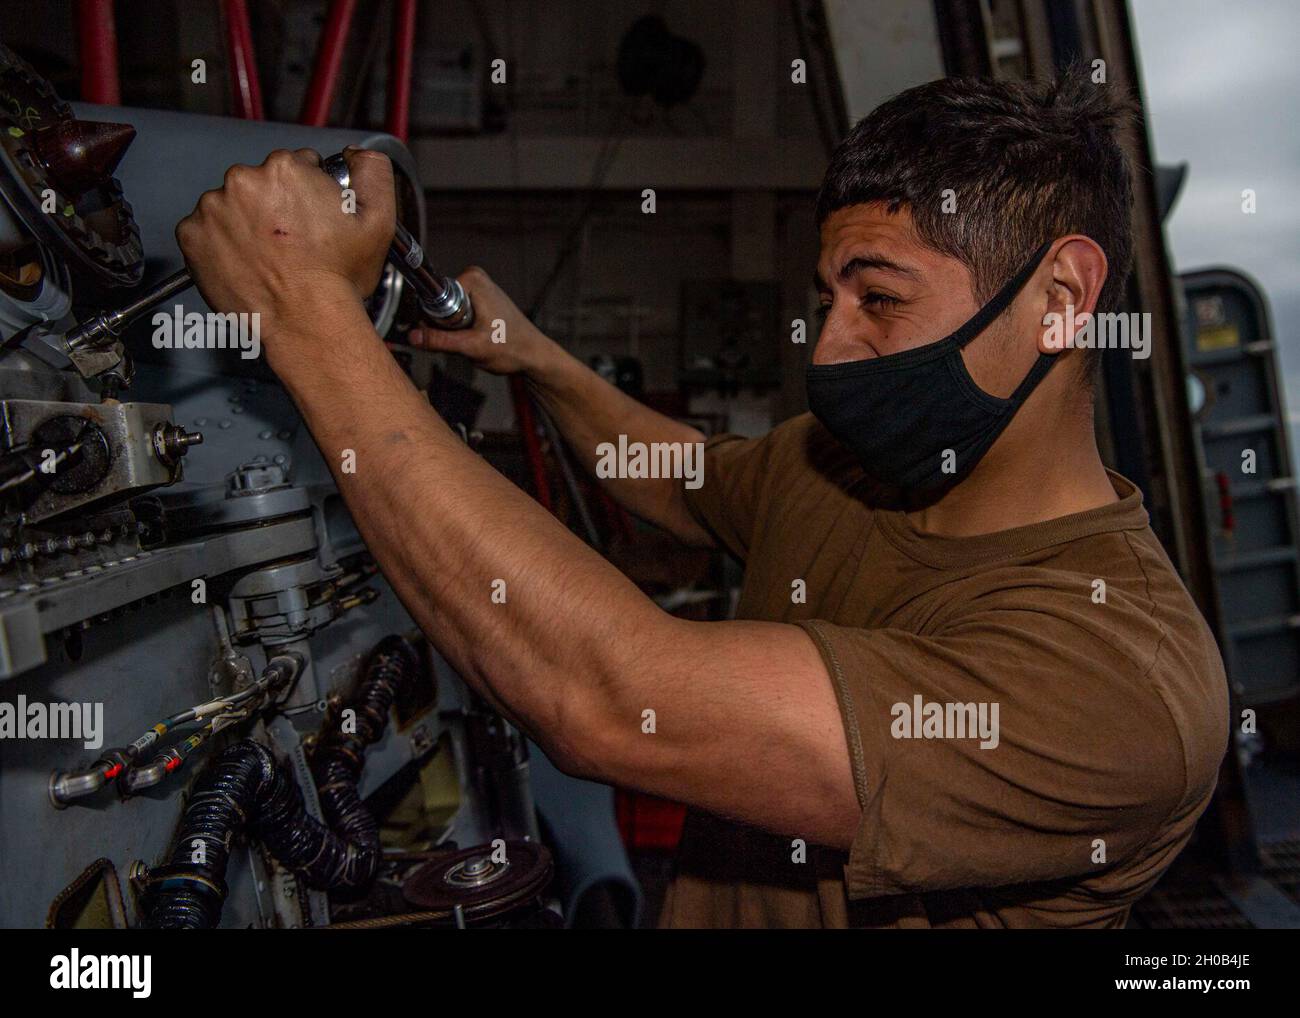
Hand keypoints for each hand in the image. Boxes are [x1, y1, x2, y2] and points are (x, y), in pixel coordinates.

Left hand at [175, 147, 394, 357]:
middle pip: (260, 184)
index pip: (295, 165)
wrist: (305, 322)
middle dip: (274, 207)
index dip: (308, 193)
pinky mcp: (192, 236)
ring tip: (270, 257)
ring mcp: (213, 209)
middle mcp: (243, 181)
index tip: (311, 219)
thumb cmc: (337, 278)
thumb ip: (373, 171)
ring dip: (245, 225)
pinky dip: (220, 245)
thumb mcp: (378, 220)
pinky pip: (204, 232)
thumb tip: (355, 155)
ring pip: (231, 206)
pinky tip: (247, 264)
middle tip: (293, 243)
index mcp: (285, 170)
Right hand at [404, 266, 551, 374]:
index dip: (435, 321)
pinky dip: (461, 329)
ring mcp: (477, 287)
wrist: (533, 354)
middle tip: (466, 339)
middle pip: (438, 304)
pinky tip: (476, 336)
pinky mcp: (479, 299)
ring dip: (453, 330)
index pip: (432, 298)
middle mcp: (474, 277)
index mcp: (471, 279)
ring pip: (446, 312)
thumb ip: (439, 340)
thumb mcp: (471, 346)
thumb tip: (412, 336)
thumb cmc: (512, 348)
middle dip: (445, 327)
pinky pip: (455, 314)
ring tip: (474, 339)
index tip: (453, 334)